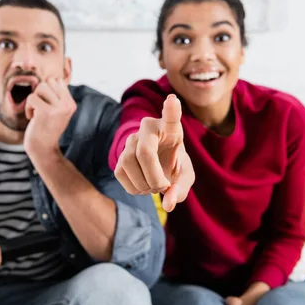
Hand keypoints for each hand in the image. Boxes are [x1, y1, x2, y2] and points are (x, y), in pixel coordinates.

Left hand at [24, 78, 75, 156]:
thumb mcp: (58, 111)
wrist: (43, 148)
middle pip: (48, 82)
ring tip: (36, 112)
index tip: (46, 104)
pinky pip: (31, 97)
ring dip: (34, 99)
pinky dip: (28, 107)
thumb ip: (58, 95)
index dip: (47, 90)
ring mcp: (58, 108)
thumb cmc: (47, 127)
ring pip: (40, 86)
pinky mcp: (45, 112)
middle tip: (39, 108)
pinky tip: (31, 117)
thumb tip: (54, 79)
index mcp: (71, 103)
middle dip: (40, 93)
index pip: (58, 81)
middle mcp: (67, 105)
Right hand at [114, 94, 194, 211]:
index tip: (172, 100)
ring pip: (128, 163)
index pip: (171, 117)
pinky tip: (143, 187)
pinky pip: (120, 173)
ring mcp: (131, 140)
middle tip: (164, 187)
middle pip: (144, 152)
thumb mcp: (185, 177)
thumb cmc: (174, 165)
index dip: (171, 110)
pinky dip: (134, 187)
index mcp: (171, 129)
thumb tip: (168, 203)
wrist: (159, 165)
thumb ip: (180, 189)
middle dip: (154, 176)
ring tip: (154, 188)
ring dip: (143, 183)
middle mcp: (148, 128)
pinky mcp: (119, 154)